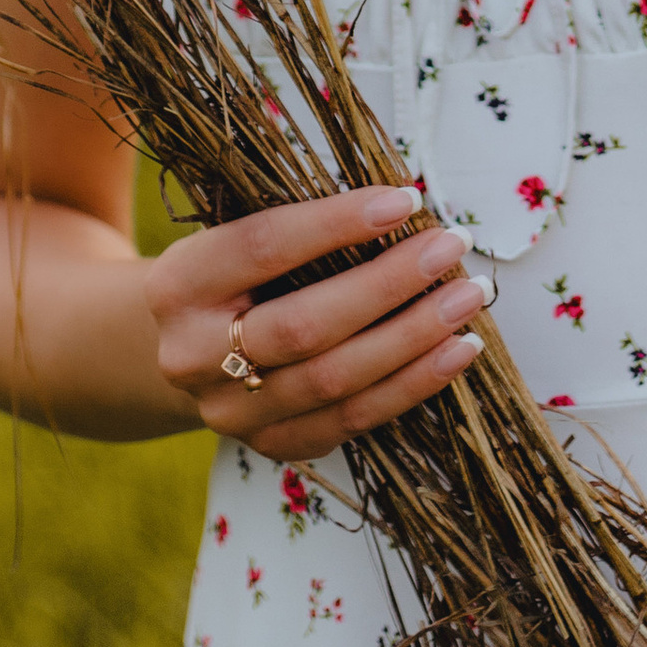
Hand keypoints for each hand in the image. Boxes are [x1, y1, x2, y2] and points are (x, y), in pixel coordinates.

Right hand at [144, 184, 493, 462]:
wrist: (192, 350)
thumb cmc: (237, 274)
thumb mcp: (240, 236)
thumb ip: (301, 225)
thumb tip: (402, 207)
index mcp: (178, 285)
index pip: (262, 247)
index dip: (336, 223)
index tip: (405, 200)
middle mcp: (192, 357)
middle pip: (302, 326)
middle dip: (388, 285)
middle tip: (450, 248)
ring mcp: (230, 412)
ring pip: (334, 382)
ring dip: (414, 339)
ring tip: (467, 298)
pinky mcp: (271, 445)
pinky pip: (352, 420)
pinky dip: (412, 384)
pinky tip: (455, 352)